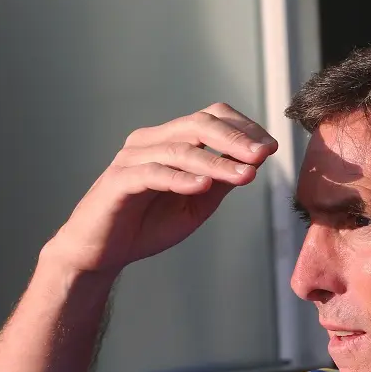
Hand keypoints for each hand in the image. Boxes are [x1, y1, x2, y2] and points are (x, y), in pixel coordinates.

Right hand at [43, 103, 277, 276]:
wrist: (100, 253)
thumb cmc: (146, 226)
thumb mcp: (196, 204)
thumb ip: (219, 180)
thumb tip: (254, 161)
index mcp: (169, 141)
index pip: (210, 117)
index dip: (242, 128)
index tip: (270, 147)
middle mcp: (149, 142)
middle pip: (197, 124)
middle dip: (235, 138)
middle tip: (263, 154)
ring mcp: (131, 159)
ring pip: (180, 149)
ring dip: (216, 163)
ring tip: (245, 175)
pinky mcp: (118, 181)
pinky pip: (152, 174)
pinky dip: (180, 178)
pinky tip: (202, 186)